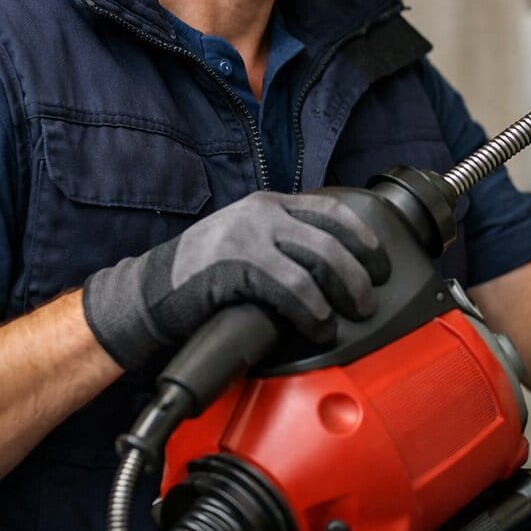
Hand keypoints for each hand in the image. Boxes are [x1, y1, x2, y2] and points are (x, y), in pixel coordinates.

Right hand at [82, 191, 390, 370]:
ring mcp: (249, 235)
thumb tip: (335, 270)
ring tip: (350, 315)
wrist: (149, 293)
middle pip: (332, 237)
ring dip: (343, 291)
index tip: (381, 262)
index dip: (364, 236)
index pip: (333, 210)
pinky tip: (319, 326)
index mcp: (269, 204)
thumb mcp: (247, 242)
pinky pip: (291, 287)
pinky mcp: (237, 264)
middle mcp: (263, 212)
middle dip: (359, 271)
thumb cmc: (202, 276)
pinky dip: (312, 309)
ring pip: (317, 259)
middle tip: (369, 299)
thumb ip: (284, 244)